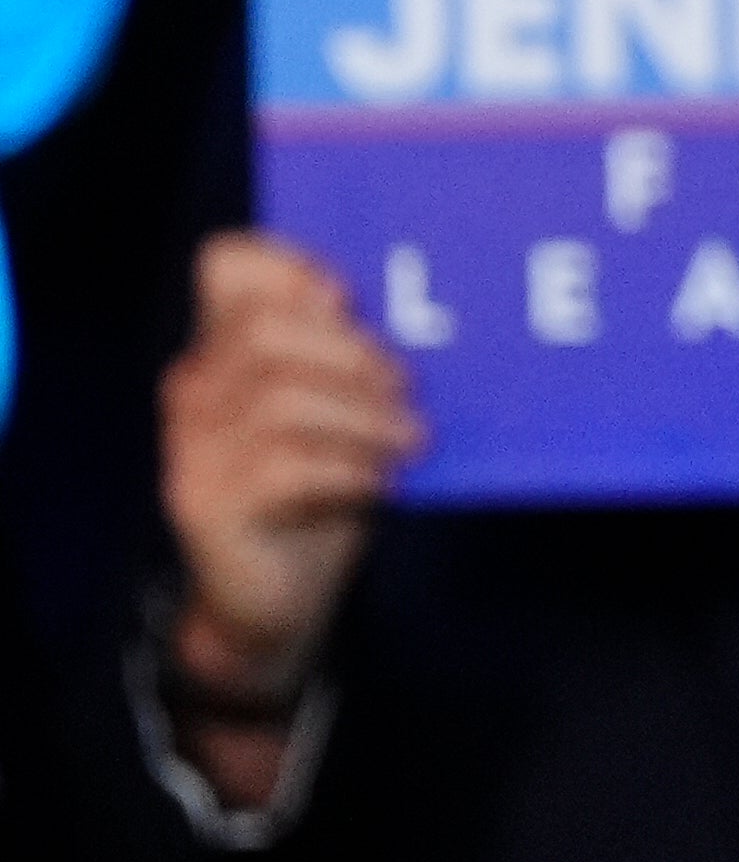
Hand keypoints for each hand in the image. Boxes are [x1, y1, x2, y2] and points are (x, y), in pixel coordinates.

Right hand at [160, 233, 420, 717]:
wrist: (275, 597)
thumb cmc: (325, 488)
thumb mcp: (345, 412)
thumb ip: (355, 358)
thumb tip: (424, 308)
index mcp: (226, 346)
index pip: (228, 266)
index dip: (289, 264)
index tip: (350, 297)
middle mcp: (195, 386)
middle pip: (268, 330)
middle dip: (354, 354)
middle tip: (409, 393)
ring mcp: (192, 444)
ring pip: (281, 398)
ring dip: (365, 417)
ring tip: (411, 442)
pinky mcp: (204, 500)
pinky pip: (285, 465)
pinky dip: (349, 467)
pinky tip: (382, 481)